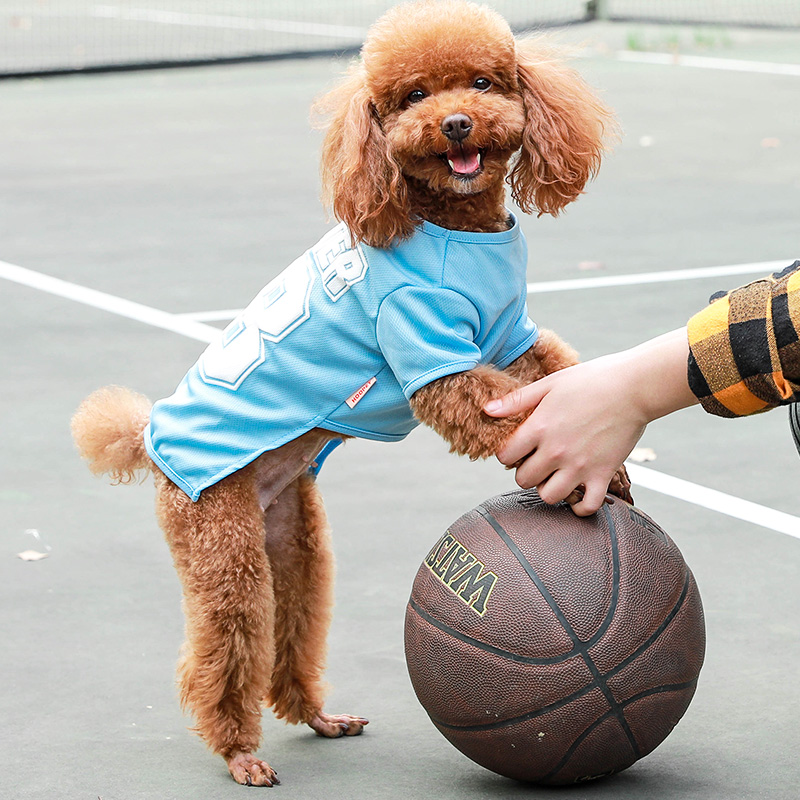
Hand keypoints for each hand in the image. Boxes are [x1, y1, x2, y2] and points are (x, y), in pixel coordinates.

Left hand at [484, 329, 694, 515]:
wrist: (634, 387)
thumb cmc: (591, 380)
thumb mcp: (549, 384)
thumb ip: (516, 401)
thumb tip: (487, 411)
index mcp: (539, 428)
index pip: (505, 456)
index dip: (507, 454)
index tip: (518, 449)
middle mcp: (556, 451)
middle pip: (523, 479)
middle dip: (525, 472)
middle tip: (536, 461)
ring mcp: (579, 466)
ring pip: (549, 496)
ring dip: (548, 489)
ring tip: (555, 476)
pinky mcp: (603, 474)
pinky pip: (587, 506)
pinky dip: (580, 507)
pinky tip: (578, 494)